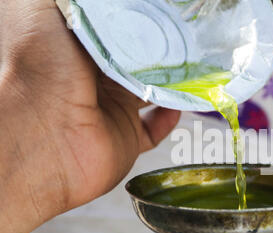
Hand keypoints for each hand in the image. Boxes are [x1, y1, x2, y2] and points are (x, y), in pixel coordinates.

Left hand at [0, 0, 179, 232]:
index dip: (140, 22)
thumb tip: (109, 7)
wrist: (41, 140)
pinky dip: (169, 118)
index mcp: (79, 47)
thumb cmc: (38, 70)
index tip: (164, 15)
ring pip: (152, 91)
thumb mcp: (45, 11)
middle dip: (163, 51)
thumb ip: (77, 6)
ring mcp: (112, 109)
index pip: (117, 30)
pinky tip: (180, 104)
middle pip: (139, 60)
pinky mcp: (126, 138)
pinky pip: (155, 129)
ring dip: (174, 81)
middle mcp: (97, 78)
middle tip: (187, 39)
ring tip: (194, 67)